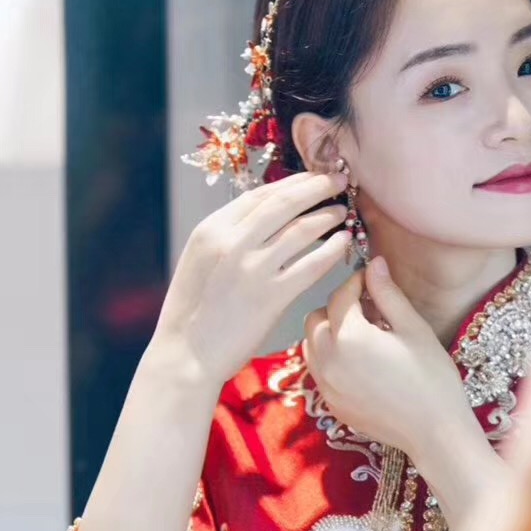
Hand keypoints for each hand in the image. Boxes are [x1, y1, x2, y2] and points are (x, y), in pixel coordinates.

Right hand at [153, 170, 351, 386]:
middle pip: (284, 203)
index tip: (313, 177)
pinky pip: (311, 266)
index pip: (259, 195)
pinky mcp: (271, 297)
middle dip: (316, 186)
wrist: (187, 354)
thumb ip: (228, 236)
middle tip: (339, 179)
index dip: (292, 183)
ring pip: (301, 230)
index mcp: (211, 230)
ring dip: (327, 216)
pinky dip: (331, 250)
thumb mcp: (201, 260)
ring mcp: (252, 269)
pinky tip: (343, 243)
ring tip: (343, 211)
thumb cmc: (194, 310)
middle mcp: (231, 243)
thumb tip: (264, 214)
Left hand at [303, 257, 475, 462]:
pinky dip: (331, 358)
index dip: (356, 282)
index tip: (371, 280)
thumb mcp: (414, 329)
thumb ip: (388, 294)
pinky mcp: (331, 405)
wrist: (435, 432)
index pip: (340, 296)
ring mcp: (326, 386)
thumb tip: (374, 264)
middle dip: (336, 307)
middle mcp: (328, 360)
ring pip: (311, 345)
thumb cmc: (432, 378)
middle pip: (315, 319)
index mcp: (349, 337)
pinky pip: (319, 371)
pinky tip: (361, 363)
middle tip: (367, 309)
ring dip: (329, 332)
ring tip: (362, 335)